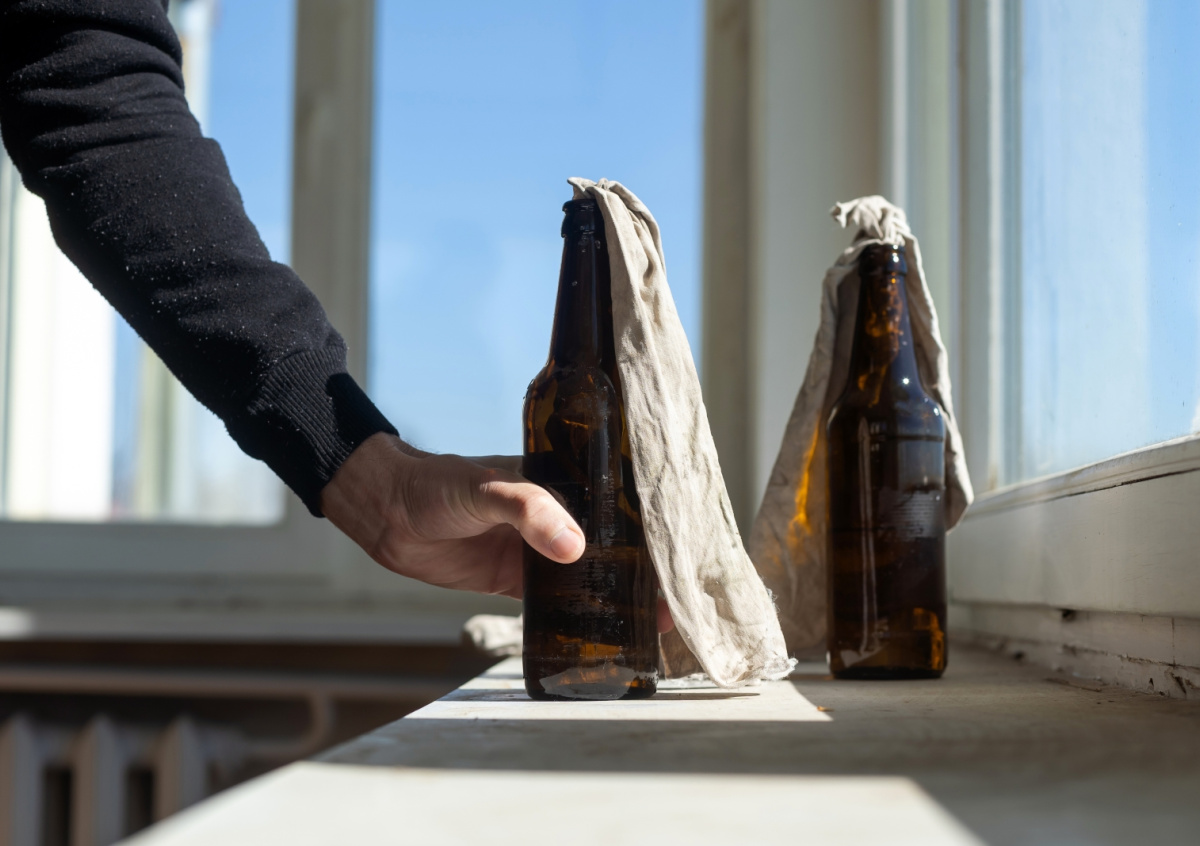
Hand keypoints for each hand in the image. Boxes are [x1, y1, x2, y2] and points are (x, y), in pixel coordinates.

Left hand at [320, 433, 673, 631]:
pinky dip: (581, 618)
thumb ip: (528, 511)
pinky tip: (606, 634)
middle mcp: (558, 516)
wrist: (388, 514)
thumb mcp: (485, 486)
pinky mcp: (518, 581)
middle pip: (612, 543)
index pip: (616, 502)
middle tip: (680, 597)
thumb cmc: (437, 485)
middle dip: (645, 568)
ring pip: (591, 576)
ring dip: (619, 597)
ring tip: (657, 621)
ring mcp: (539, 551)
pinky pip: (558, 602)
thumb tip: (572, 548)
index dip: (649, 523)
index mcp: (560, 482)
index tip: (681, 548)